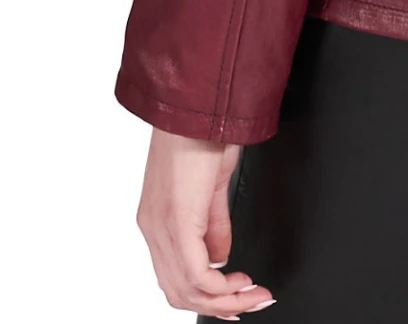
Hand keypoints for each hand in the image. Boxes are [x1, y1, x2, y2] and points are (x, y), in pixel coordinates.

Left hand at [136, 126, 275, 316]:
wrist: (201, 104)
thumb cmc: (204, 131)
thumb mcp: (211, 184)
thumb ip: (213, 223)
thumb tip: (221, 256)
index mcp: (157, 219)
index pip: (174, 277)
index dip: (207, 296)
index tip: (239, 295)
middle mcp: (153, 228)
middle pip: (178, 292)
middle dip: (221, 305)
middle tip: (251, 301)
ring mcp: (161, 227)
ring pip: (186, 290)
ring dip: (225, 300)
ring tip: (254, 295)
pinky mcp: (177, 221)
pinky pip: (196, 275)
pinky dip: (222, 288)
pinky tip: (243, 282)